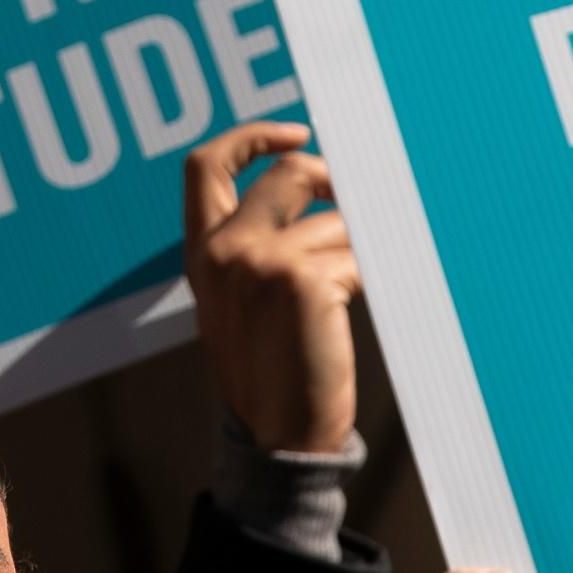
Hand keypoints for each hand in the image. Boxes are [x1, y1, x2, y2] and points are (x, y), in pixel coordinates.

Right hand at [182, 121, 359, 453]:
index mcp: (201, 253)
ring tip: (351, 293)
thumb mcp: (239, 300)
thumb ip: (253, 243)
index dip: (252, 135)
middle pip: (290, 173)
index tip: (295, 134)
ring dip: (357, 249)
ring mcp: (260, 263)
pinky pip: (359, 254)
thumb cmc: (272, 370)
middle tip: (358, 204)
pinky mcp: (303, 281)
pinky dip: (371, 274)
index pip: (204, 165)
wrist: (280, 438)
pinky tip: (357, 307)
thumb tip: (314, 179)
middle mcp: (223, 250)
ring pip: (336, 220)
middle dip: (334, 179)